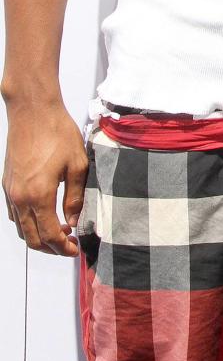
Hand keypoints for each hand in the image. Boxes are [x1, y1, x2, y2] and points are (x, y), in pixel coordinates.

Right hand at [2, 97, 88, 255]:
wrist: (33, 111)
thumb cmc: (57, 133)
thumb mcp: (77, 165)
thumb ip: (75, 198)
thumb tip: (75, 221)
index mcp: (39, 195)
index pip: (50, 235)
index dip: (63, 247)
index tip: (75, 249)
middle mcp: (20, 198)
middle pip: (32, 239)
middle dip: (51, 248)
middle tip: (68, 244)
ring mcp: (10, 191)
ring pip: (21, 228)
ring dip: (38, 236)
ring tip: (59, 230)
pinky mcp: (6, 183)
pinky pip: (14, 214)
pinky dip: (27, 223)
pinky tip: (43, 214)